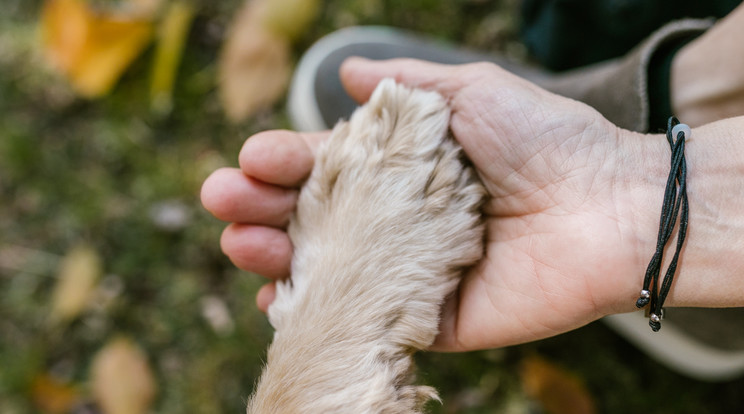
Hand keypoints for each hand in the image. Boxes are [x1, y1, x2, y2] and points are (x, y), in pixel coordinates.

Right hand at [202, 58, 660, 350]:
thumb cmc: (546, 140)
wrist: (608, 207)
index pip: (326, 166)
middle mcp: (397, 221)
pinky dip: (317, 313)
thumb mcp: (471, 91)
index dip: (285, 160)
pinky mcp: (425, 318)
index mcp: (404, 169)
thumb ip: (407, 83)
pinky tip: (279, 299)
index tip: (254, 156)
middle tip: (222, 198)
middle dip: (260, 206)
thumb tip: (349, 70)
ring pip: (325, 269)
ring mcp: (406, 271)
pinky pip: (361, 318)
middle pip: (313, 218)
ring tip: (240, 243)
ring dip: (273, 257)